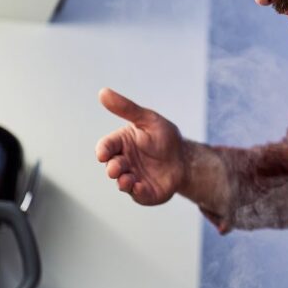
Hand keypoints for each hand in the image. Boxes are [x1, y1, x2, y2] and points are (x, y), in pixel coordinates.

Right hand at [95, 87, 186, 204]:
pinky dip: (138, 192)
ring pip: (123, 183)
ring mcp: (133, 179)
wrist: (185, 158)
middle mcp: (123, 163)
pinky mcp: (145, 193)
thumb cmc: (163, 137)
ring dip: (123, 182)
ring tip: (127, 180)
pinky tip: (140, 187)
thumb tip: (103, 92)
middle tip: (116, 168)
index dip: (103, 150)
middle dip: (113, 168)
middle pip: (112, 166)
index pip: (106, 147)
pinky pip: (139, 195)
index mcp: (121, 144)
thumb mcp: (147, 119)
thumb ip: (127, 108)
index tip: (103, 153)